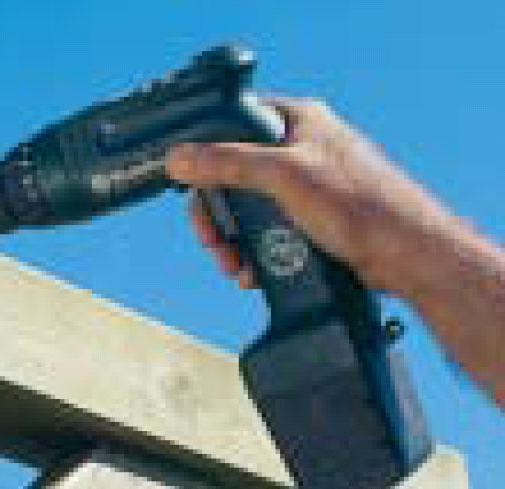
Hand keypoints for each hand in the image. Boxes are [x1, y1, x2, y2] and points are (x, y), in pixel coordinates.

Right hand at [166, 98, 460, 297]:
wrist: (405, 256)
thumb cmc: (361, 206)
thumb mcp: (282, 176)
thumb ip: (227, 163)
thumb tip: (179, 159)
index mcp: (300, 121)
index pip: (235, 122)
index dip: (207, 152)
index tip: (193, 185)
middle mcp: (302, 150)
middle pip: (234, 175)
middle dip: (218, 214)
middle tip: (212, 239)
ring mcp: (306, 187)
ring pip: (248, 209)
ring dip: (233, 240)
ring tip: (234, 263)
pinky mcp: (311, 221)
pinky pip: (267, 232)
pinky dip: (254, 252)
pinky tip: (252, 270)